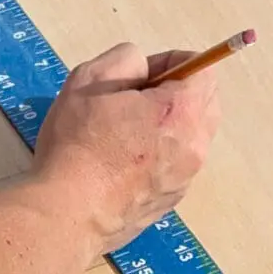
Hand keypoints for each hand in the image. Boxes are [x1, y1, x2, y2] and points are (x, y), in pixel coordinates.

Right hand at [32, 42, 221, 257]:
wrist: (67, 213)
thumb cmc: (77, 145)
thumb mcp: (91, 79)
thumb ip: (127, 60)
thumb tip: (145, 72)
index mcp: (181, 111)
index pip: (202, 69)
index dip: (170, 62)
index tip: (140, 76)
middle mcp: (194, 146)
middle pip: (205, 103)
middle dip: (176, 92)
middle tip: (133, 101)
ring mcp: (186, 177)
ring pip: (192, 135)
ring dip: (169, 125)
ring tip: (126, 133)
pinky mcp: (172, 200)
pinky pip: (177, 164)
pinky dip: (161, 154)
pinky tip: (123, 162)